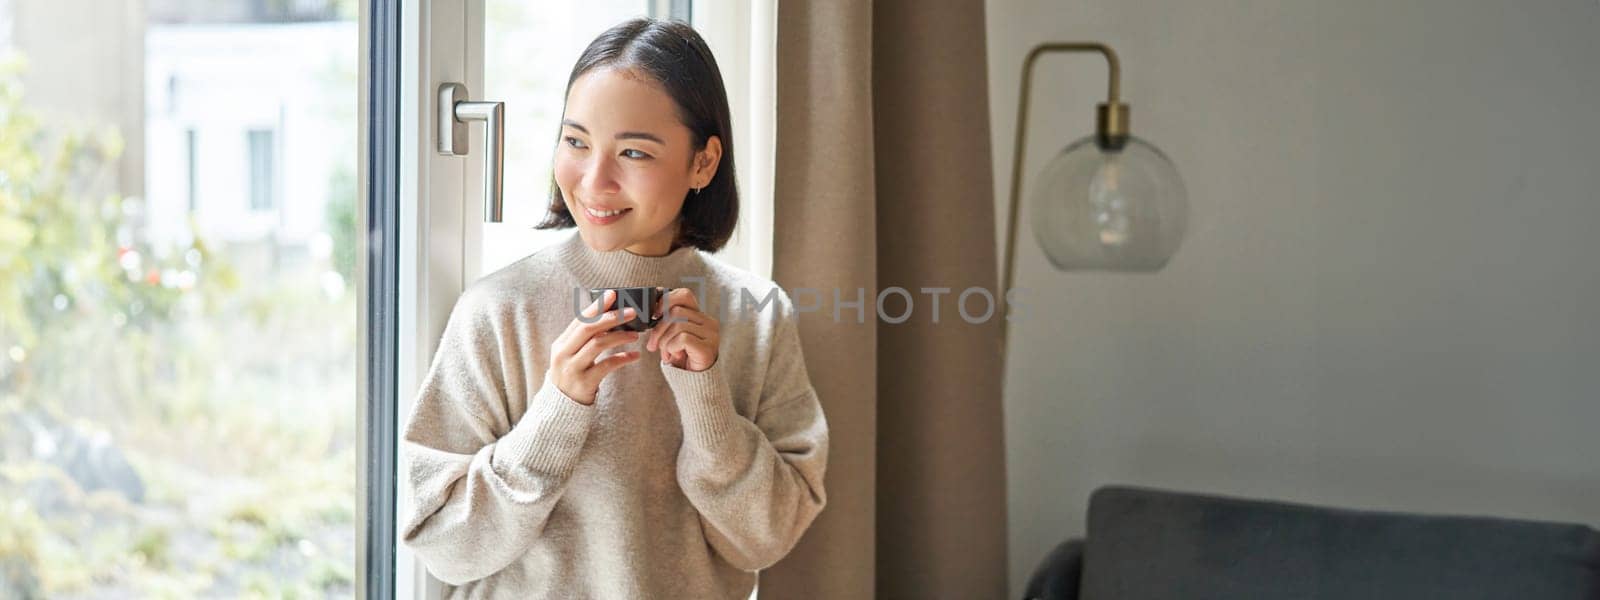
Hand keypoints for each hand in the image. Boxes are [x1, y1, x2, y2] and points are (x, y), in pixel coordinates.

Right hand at [547, 290, 641, 404]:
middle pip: (587, 329)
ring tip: (636, 334)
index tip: (612, 294)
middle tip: (631, 312)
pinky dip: (622, 358)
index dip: (596, 306)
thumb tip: (609, 317)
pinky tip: (634, 355)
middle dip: (610, 318)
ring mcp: (573, 368)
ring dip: (619, 337)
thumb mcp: (572, 354)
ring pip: (598, 345)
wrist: (561, 406)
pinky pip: (606, 366)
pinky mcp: (585, 383)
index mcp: (561, 343)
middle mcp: (564, 354)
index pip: (580, 320)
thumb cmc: (572, 375)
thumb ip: (585, 338)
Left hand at [646, 287, 720, 371]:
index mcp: (700, 316)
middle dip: (658, 329)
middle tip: (652, 345)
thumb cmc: (682, 358)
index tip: (654, 314)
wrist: (695, 383)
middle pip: (676, 312)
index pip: (685, 295)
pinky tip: (673, 356)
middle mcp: (709, 322)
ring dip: (664, 341)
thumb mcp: (672, 336)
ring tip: (665, 354)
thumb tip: (651, 309)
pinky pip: (682, 339)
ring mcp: (711, 335)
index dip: (667, 300)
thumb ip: (667, 321)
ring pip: (677, 325)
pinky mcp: (708, 347)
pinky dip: (671, 348)